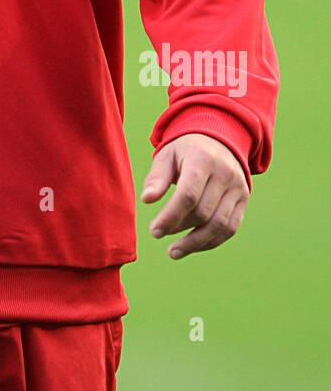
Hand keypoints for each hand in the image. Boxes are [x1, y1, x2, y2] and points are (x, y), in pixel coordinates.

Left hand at [140, 133, 248, 259]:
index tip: (154, 231)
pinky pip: (230, 228)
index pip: (188, 195)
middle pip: (203, 212)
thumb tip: (146, 199)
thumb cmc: (185, 150)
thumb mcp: (166, 155)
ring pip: (219, 224)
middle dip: (179, 228)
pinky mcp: (243, 199)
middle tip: (158, 234)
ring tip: (174, 251)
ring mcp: (238, 187)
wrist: (217, 139)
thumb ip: (157, 177)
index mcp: (203, 158)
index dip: (170, 216)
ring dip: (195, 243)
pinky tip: (193, 246)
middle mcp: (225, 173)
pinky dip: (211, 241)